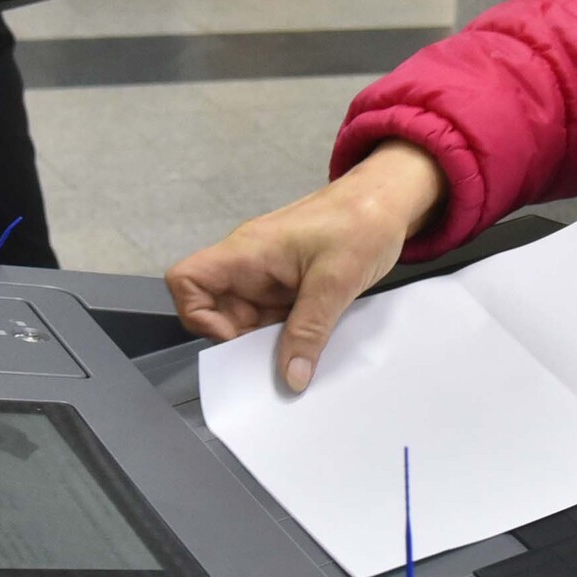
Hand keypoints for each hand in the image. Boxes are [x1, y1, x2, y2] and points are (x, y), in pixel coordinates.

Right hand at [166, 142, 446, 390]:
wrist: (389, 200)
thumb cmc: (361, 220)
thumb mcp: (335, 282)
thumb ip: (309, 331)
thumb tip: (291, 377)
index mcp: (248, 251)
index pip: (187, 280)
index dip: (198, 316)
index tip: (235, 339)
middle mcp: (250, 263)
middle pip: (216, 310)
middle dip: (241, 341)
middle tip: (277, 359)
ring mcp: (268, 274)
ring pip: (247, 319)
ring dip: (268, 341)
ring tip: (302, 353)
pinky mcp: (288, 284)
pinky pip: (273, 317)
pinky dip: (287, 334)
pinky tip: (311, 344)